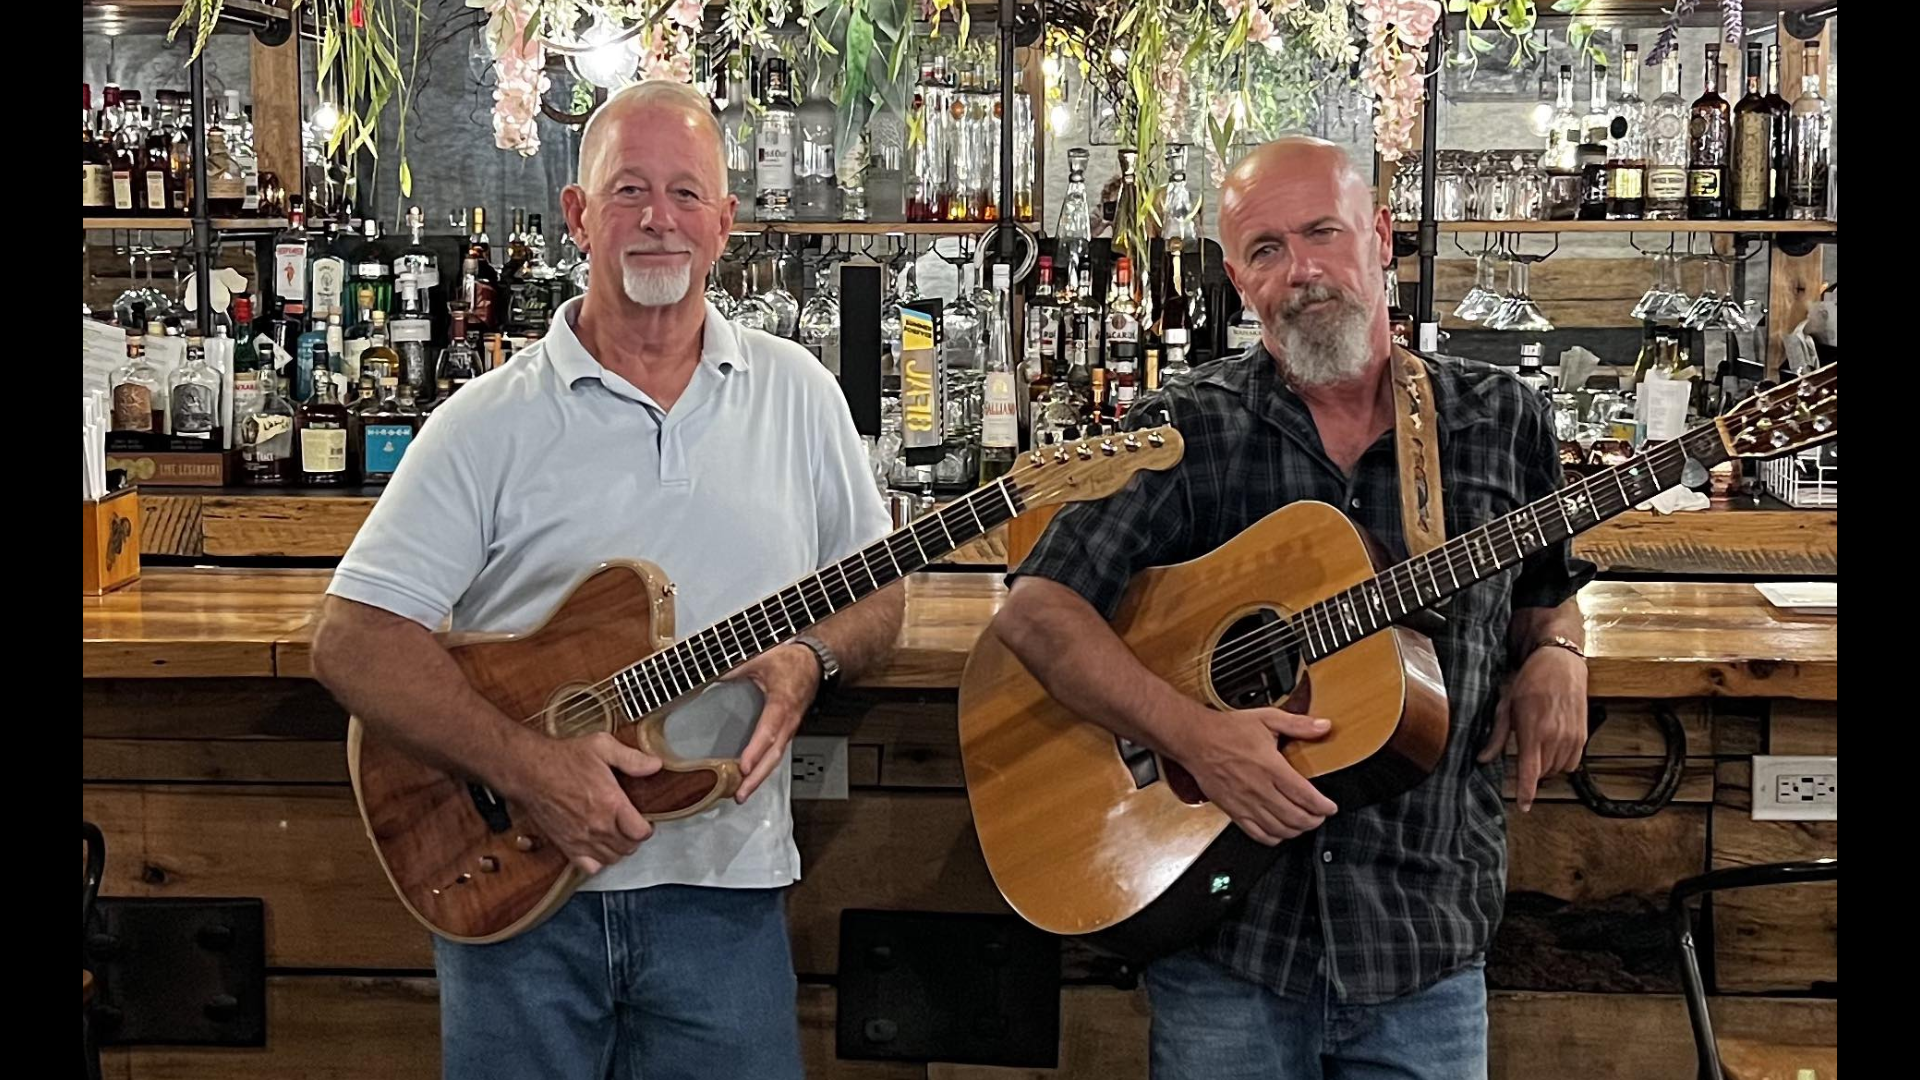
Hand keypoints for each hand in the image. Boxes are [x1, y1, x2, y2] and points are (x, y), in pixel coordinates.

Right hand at [504, 732, 660, 875]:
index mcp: (611, 803)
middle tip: (631, 826)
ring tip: (616, 835)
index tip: (645, 821)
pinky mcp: (566, 845)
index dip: (647, 828)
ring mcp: (581, 838)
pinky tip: (597, 847)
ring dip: (618, 849)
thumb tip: (655, 765)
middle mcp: (598, 825)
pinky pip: (589, 866)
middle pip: (628, 848)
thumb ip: (632, 758)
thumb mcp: (602, 746)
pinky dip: (597, 862)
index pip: (641, 832)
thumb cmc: (562, 758)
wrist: (529, 771)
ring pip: (611, 858)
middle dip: (634, 838)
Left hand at [728, 643, 822, 802]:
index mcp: (781, 704)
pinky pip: (776, 754)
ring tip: (742, 794)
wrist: (814, 663)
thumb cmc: (791, 663)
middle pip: (774, 755)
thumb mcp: (761, 658)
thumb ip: (736, 666)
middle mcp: (787, 722)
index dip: (755, 750)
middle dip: (757, 777)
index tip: (743, 767)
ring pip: (776, 758)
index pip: (768, 732)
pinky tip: (751, 777)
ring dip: (760, 777)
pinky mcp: (787, 731)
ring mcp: (789, 729)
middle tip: (740, 794)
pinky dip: (764, 768)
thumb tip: (712, 673)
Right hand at [1173, 705, 1338, 845]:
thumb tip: (1323, 726)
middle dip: (1314, 821)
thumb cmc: (1228, 730)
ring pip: (1278, 829)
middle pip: (1295, 817)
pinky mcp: (1233, 811)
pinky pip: (1256, 833)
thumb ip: (1298, 724)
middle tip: (1320, 816)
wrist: (1195, 740)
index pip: (1305, 795)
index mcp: (1271, 767)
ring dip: (1296, 831)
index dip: (1323, 806)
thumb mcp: (1267, 718)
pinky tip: (1279, 832)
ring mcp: (1245, 803)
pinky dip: (1273, 838)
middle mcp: (1259, 789)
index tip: (1330, 807)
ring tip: (1303, 824)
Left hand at [1478, 646, 1588, 811]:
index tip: (1524, 806)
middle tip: (1523, 756)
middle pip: (1542, 773)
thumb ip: (1497, 737)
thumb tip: (1483, 759)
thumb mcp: (1506, 707)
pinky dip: (1561, 762)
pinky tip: (1552, 748)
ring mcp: (1572, 738)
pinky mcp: (1583, 736)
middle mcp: (1556, 738)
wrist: (1560, 663)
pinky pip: (1573, 763)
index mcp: (1533, 732)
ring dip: (1546, 767)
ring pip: (1558, 770)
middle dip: (1531, 772)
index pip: (1530, 772)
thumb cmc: (1530, 681)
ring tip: (1538, 747)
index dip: (1526, 792)